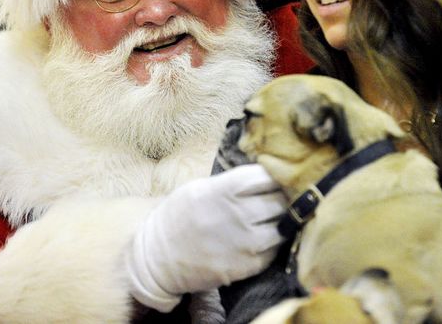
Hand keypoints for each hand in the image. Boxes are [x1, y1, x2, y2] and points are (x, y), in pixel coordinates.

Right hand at [128, 164, 286, 311]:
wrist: (159, 258)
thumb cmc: (180, 216)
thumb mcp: (201, 188)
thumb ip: (233, 182)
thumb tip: (267, 175)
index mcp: (226, 189)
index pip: (269, 176)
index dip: (276, 176)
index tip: (277, 178)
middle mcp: (240, 214)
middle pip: (281, 200)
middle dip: (283, 198)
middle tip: (279, 199)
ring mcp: (246, 242)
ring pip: (283, 227)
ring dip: (281, 222)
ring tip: (271, 219)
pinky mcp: (248, 266)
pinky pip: (275, 250)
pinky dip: (272, 244)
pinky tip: (261, 238)